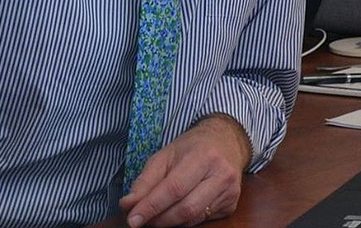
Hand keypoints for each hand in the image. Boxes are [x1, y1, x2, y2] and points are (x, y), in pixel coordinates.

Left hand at [120, 113, 251, 227]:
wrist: (226, 141)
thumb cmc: (192, 146)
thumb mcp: (166, 154)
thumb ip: (146, 179)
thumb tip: (128, 204)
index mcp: (203, 155)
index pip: (174, 187)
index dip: (151, 206)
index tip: (132, 218)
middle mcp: (221, 174)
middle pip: (185, 207)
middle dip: (159, 218)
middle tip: (140, 220)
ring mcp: (229, 191)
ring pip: (194, 218)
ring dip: (169, 222)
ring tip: (154, 217)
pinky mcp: (232, 205)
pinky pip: (203, 220)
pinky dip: (184, 220)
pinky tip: (175, 212)